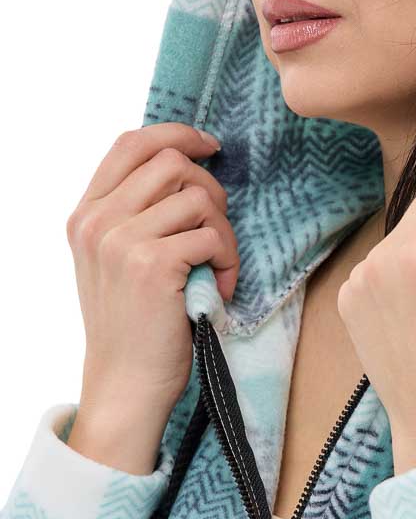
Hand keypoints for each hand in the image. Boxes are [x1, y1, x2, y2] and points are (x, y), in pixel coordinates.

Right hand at [66, 122, 238, 419]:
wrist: (125, 384)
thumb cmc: (134, 324)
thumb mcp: (116, 260)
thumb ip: (135, 213)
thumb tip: (187, 166)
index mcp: (85, 214)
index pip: (130, 143)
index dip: (177, 134)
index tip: (210, 147)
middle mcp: (96, 221)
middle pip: (172, 162)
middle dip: (210, 192)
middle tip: (215, 234)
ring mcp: (121, 241)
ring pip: (197, 197)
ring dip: (222, 232)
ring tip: (217, 268)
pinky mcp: (152, 265)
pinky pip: (211, 235)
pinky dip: (228, 260)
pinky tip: (219, 288)